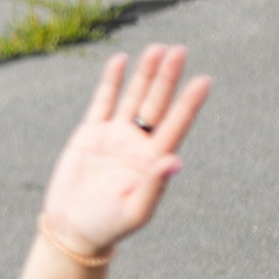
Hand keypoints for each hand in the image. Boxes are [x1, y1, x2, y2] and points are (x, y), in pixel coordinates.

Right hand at [37, 45, 210, 258]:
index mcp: (154, 161)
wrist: (73, 229)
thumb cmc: (109, 226)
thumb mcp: (135, 210)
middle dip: (168, 78)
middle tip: (180, 51)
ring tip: (157, 49)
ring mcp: (114, 136)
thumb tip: (175, 160)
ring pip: (133, 98)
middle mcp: (138, 144)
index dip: (189, 103)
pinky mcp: (90, 134)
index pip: (176, 124)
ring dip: (145, 74)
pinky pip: (102, 102)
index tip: (204, 80)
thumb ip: (155, 185)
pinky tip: (120, 61)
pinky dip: (111, 82)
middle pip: (156, 104)